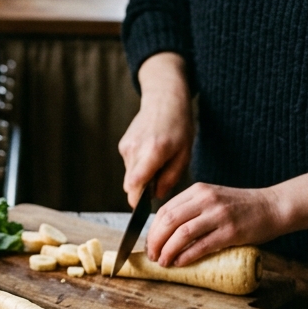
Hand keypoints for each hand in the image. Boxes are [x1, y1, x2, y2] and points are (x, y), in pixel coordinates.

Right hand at [118, 53, 193, 206]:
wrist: (164, 100)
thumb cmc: (179, 127)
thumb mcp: (184, 154)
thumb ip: (170, 177)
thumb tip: (156, 195)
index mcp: (153, 152)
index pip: (135, 184)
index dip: (136, 200)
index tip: (142, 208)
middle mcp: (135, 149)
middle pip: (130, 184)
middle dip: (141, 190)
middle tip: (158, 184)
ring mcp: (126, 146)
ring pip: (130, 175)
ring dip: (141, 176)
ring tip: (158, 162)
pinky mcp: (123, 144)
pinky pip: (129, 164)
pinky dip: (139, 165)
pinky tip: (150, 154)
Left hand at [146, 183, 285, 266]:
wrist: (273, 206)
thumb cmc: (241, 206)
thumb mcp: (213, 198)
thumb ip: (192, 208)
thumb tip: (165, 231)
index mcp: (198, 191)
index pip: (165, 210)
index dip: (153, 229)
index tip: (150, 244)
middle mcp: (206, 200)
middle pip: (169, 221)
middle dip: (155, 241)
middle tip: (153, 256)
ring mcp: (219, 215)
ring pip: (182, 234)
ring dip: (168, 251)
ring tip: (163, 262)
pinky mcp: (231, 232)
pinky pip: (201, 246)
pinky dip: (186, 256)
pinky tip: (180, 263)